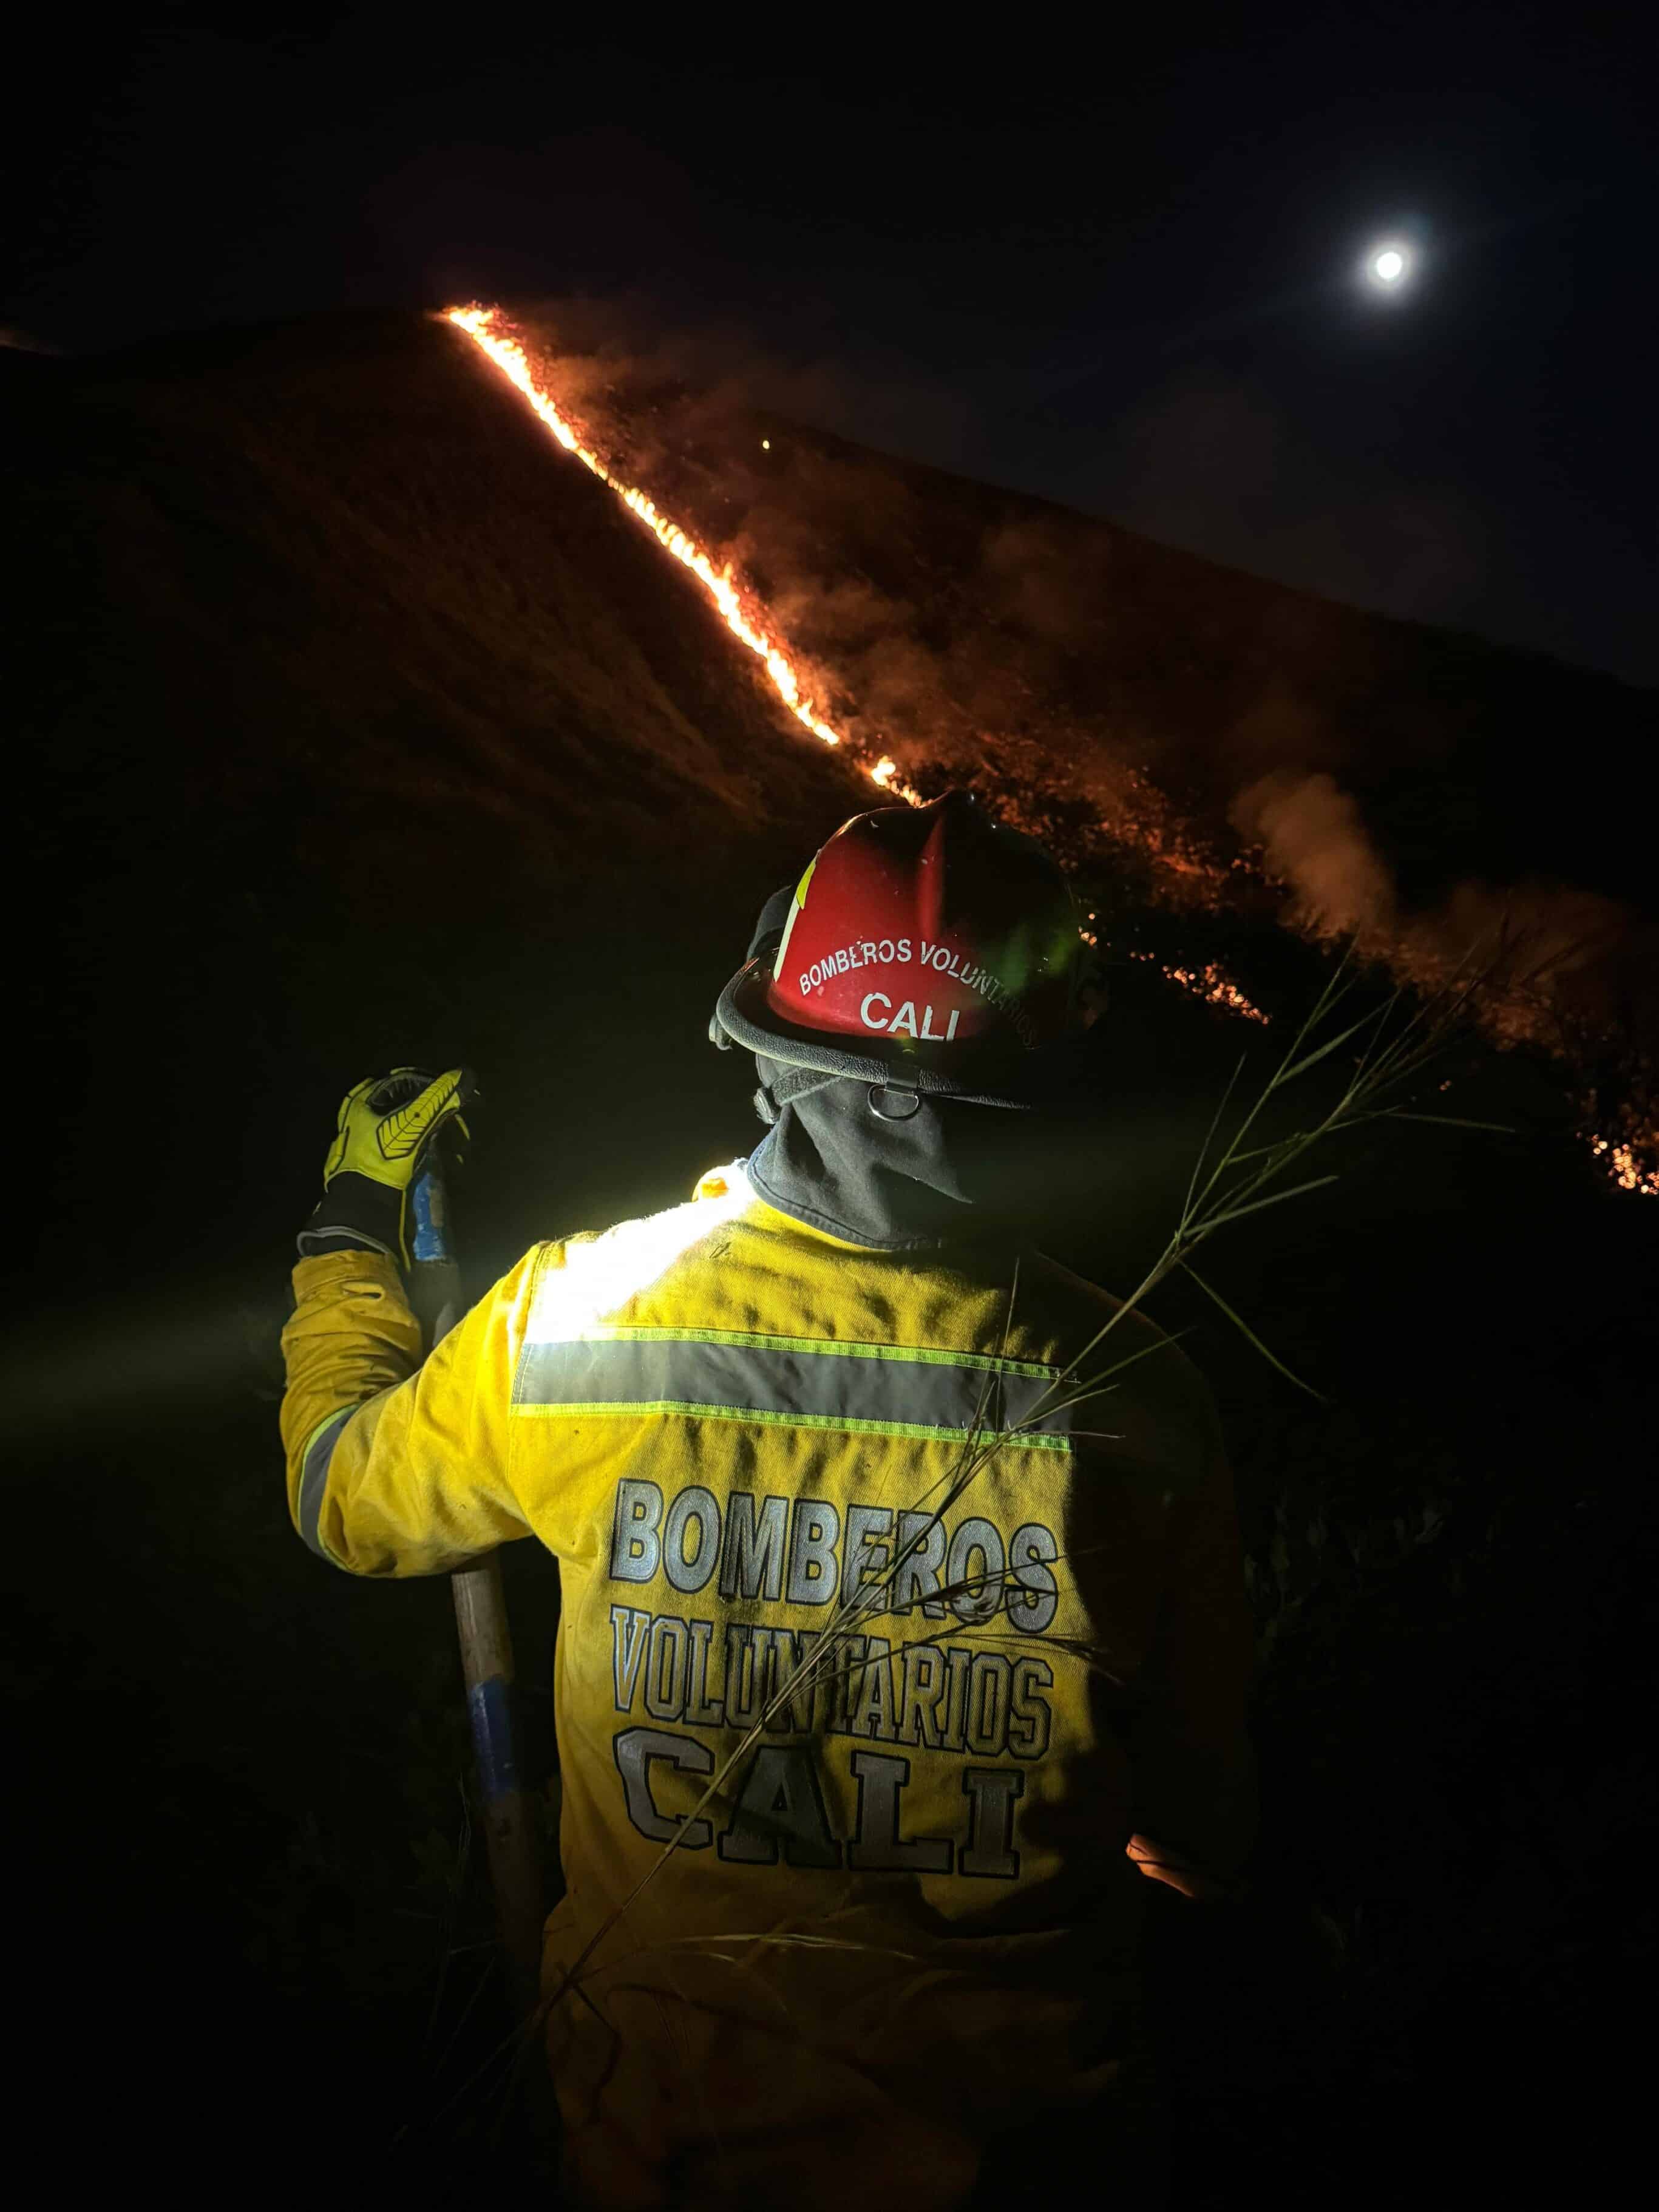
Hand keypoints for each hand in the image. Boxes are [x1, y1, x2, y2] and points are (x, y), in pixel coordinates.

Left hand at [299, 1066, 476, 1265]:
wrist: (362, 1206)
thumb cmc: (384, 1158)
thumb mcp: (414, 1124)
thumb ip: (440, 1097)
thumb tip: (465, 1073)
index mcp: (364, 1099)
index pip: (408, 1079)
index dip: (438, 1086)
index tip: (462, 1097)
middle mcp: (362, 1114)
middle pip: (411, 1104)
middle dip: (441, 1116)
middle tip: (462, 1132)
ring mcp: (367, 1138)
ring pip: (411, 1126)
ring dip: (439, 1136)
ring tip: (457, 1154)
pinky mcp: (375, 1159)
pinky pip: (407, 1146)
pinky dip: (427, 1150)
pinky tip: (443, 1163)